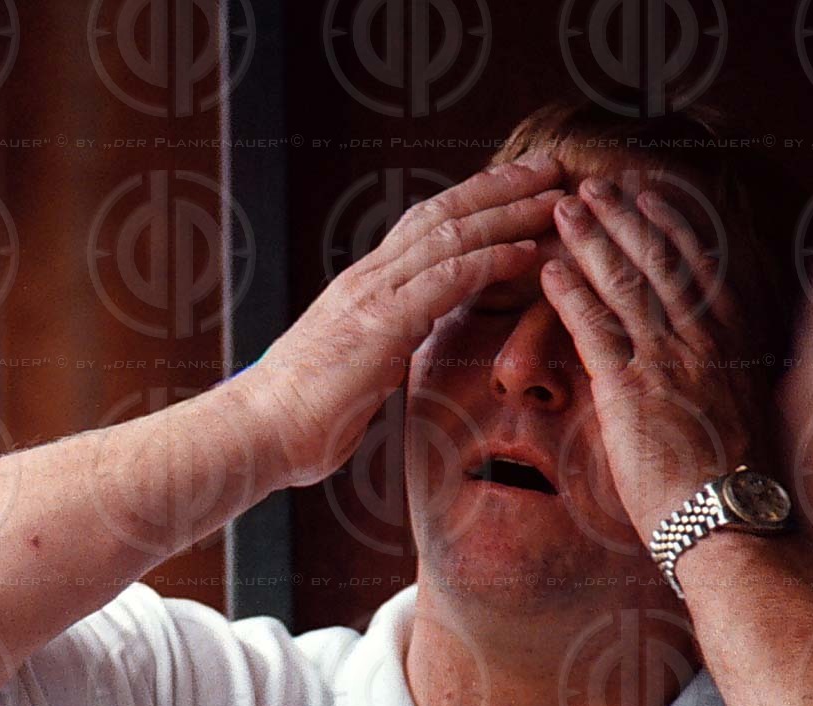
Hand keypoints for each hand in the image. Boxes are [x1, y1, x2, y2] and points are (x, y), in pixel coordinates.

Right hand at [247, 158, 567, 486]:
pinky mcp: (381, 324)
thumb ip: (377, 354)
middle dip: (501, 186)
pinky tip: (529, 251)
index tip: (518, 187)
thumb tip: (390, 361)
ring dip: (510, 212)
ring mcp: (372, 296)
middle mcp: (367, 279)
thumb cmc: (299, 421)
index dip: (474, 203)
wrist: (256, 433)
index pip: (424, 228)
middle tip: (552, 165)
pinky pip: (447, 278)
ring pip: (452, 234)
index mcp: (361, 289)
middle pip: (443, 212)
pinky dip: (492, 259)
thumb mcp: (350, 374)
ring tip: (556, 196)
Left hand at [540, 176, 761, 539]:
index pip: (698, 267)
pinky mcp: (631, 390)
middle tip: (592, 185)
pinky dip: (571, 292)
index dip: (669, 226)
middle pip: (658, 261)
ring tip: (563, 209)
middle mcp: (702, 341)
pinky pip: (595, 328)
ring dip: (590, 240)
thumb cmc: (735, 483)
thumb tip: (717, 368)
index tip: (646, 196)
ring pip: (625, 283)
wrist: (728, 521)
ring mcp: (667, 361)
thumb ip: (725, 378)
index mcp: (732, 343)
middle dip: (622, 217)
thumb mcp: (743, 414)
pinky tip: (549, 269)